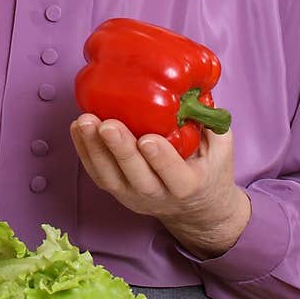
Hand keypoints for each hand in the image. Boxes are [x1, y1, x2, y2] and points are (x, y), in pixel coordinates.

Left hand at [70, 114, 250, 257]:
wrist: (196, 210)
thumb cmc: (209, 171)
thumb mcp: (221, 149)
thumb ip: (211, 123)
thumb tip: (196, 88)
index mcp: (188, 186)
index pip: (174, 177)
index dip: (161, 159)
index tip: (148, 139)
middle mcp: (158, 196)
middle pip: (135, 177)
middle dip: (120, 150)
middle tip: (107, 124)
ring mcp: (133, 195)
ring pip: (109, 177)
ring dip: (94, 148)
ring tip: (84, 121)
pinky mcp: (116, 190)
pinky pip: (96, 173)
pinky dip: (84, 151)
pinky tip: (78, 128)